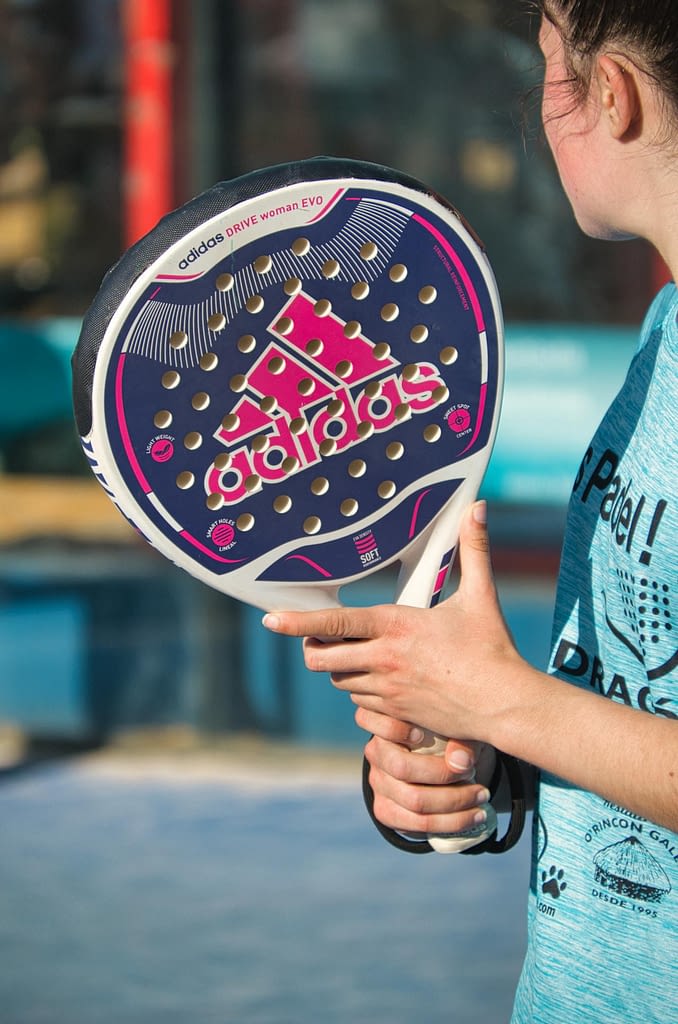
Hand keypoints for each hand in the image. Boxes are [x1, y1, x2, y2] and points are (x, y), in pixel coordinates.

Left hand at [264, 501, 525, 747]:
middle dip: (312, 648)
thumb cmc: (493, 649)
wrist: (505, 706)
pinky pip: (360, 703)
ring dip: (338, 669)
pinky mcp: (396, 714)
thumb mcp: (481, 596)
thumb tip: (479, 507)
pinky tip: (378, 680)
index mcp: (397, 626)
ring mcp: (388, 690)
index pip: (335, 624)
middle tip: (317, 639)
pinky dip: (360, 691)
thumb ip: (475, 549)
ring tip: (352, 655)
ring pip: (339, 681)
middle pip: (322, 659)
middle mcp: (385, 659)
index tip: (270, 619)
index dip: (298, 621)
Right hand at [356, 707, 496, 835]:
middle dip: (443, 774)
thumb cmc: (446, 738)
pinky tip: (473, 817)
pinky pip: (415, 824)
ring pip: (414, 801)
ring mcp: (378, 785)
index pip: (381, 724)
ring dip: (454, 804)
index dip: (397, 730)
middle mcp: (376, 754)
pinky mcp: (385, 811)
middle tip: (473, 772)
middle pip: (402, 768)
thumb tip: (461, 763)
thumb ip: (460, 738)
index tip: (422, 734)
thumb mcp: (455, 729)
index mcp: (387, 726)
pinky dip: (449, 823)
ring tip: (482, 797)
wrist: (436, 767)